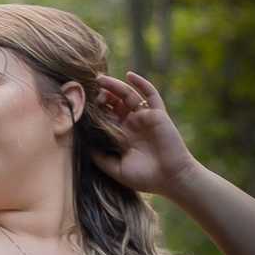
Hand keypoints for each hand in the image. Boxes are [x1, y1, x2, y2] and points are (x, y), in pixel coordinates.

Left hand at [92, 72, 196, 195]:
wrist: (171, 179)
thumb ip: (102, 159)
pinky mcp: (158, 114)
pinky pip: (150, 95)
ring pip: (128, 95)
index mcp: (121, 135)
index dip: (95, 109)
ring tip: (101, 80)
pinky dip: (141, 83)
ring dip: (115, 86)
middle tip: (91, 91)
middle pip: (115, 103)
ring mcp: (145, 117)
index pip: (105, 116)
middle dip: (103, 95)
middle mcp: (132, 124)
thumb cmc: (145, 178)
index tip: (83, 104)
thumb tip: (85, 148)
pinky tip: (129, 75)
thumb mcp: (117, 170)